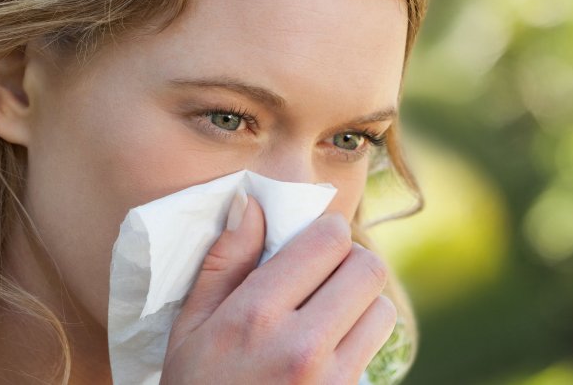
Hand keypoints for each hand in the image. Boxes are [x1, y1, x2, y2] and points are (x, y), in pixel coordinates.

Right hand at [160, 194, 396, 384]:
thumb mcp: (190, 327)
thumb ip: (225, 263)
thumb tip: (251, 204)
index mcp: (256, 316)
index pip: (328, 241)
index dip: (325, 232)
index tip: (312, 243)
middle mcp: (301, 346)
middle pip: (368, 269)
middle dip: (349, 263)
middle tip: (324, 275)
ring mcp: (331, 380)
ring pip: (382, 309)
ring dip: (360, 304)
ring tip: (326, 315)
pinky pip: (375, 351)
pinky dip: (360, 340)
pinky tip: (326, 350)